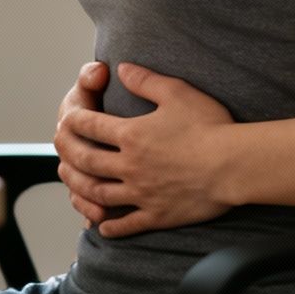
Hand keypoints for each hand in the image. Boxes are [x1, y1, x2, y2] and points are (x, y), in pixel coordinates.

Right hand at [54, 61, 111, 227]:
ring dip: (87, 193)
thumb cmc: (100, 98)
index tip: (100, 124)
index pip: (71, 122)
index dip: (82, 124)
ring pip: (74, 183)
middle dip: (88, 164)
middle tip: (108, 169)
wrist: (104, 122)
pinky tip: (102, 217)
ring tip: (105, 202)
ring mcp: (74, 167)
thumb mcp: (95, 84)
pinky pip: (80, 201)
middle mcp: (68, 145)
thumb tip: (100, 70)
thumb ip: (92, 76)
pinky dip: (88, 210)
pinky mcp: (83, 186)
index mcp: (70, 118)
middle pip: (72, 158)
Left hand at [54, 62, 237, 237]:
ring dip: (80, 188)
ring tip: (72, 184)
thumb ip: (144, 80)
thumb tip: (120, 68)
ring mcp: (142, 193)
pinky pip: (126, 224)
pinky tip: (102, 224)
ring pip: (99, 194)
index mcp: (131, 135)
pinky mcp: (157, 214)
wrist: (234, 166)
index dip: (74, 119)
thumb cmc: (210, 126)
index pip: (89, 126)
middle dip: (68, 151)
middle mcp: (130, 166)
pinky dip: (110, 225)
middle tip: (60, 147)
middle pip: (86, 160)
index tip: (68, 117)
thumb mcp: (176, 92)